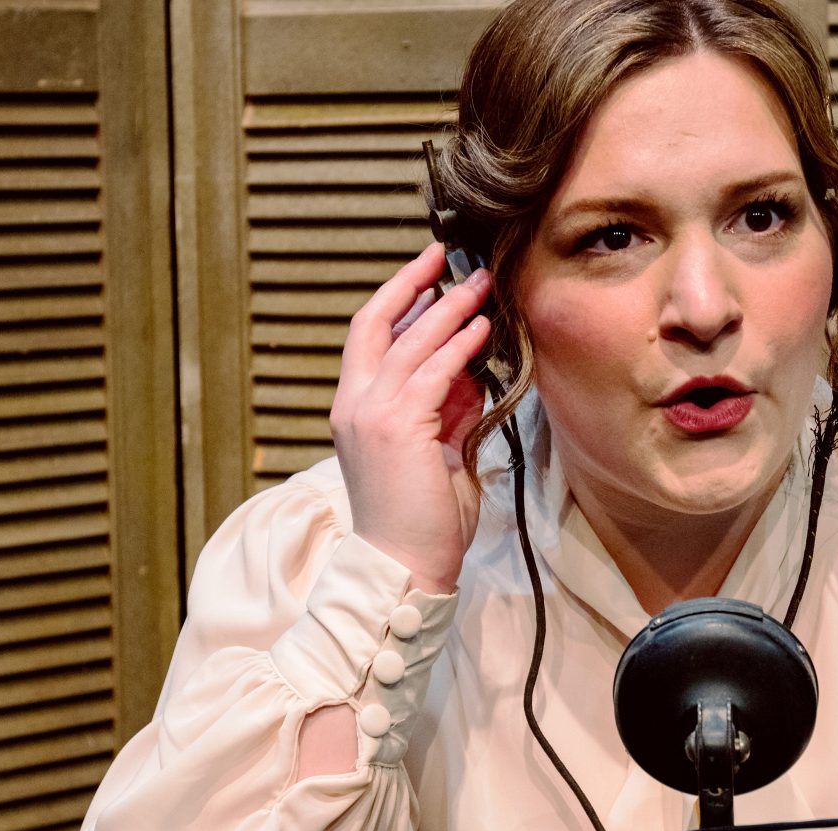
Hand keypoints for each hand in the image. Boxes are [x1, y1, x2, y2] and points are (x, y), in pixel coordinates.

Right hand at [330, 244, 491, 593]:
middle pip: (376, 323)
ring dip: (449, 309)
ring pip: (410, 342)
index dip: (397, 299)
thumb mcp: (439, 452)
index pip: (370, 337)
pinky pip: (433, 373)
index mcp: (356, 408)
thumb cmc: (423, 520)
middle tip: (447, 255)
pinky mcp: (398, 428)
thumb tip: (471, 374)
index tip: (429, 272)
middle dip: (413, 283)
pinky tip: (482, 330)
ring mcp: (372, 414)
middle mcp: (355, 404)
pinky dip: (458, 347)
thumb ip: (449, 411)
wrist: (405, 566)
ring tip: (481, 285)